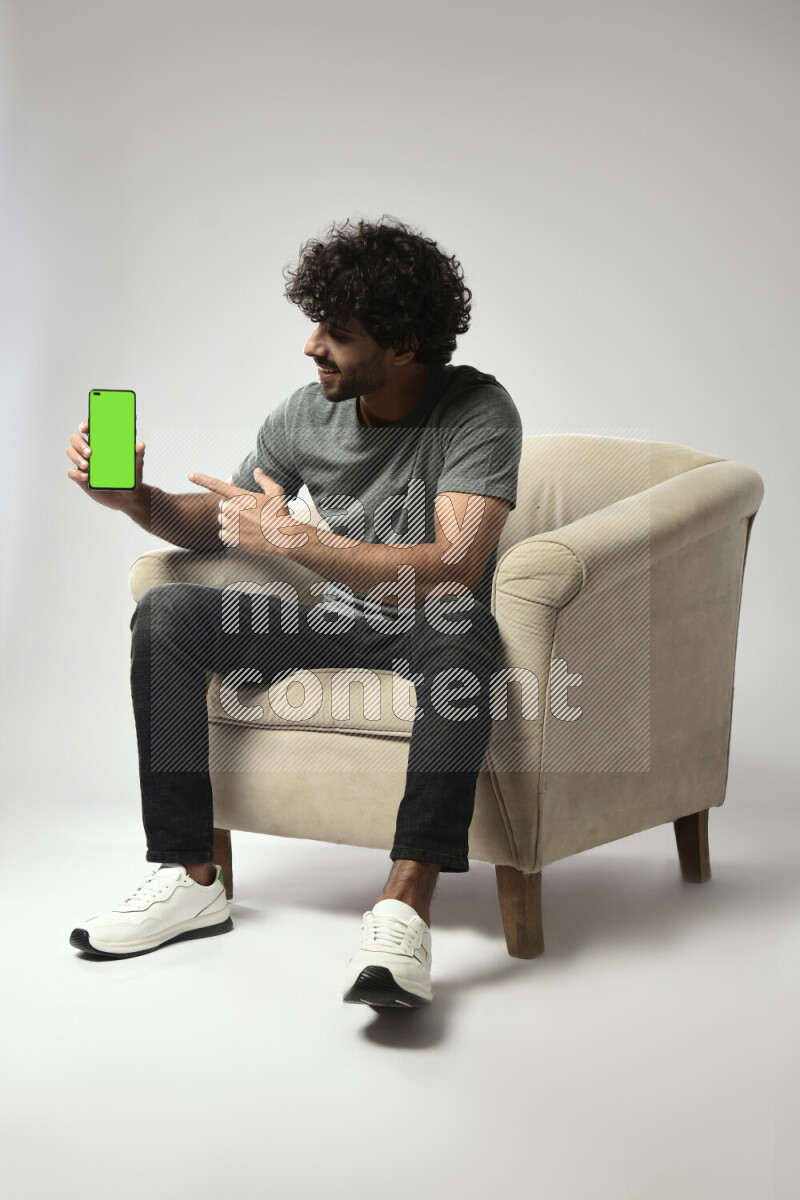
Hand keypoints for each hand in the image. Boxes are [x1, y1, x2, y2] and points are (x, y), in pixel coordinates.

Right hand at [66, 418, 145, 511]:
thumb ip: (138, 454)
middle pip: (75, 439)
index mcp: (102, 443)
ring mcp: (84, 463)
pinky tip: (86, 477)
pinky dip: (76, 473)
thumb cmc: (130, 476)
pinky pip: (71, 472)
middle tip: (90, 453)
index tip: (86, 428)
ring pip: (71, 452)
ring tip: (87, 465)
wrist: (128, 496)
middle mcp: (90, 450)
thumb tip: (141, 444)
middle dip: (79, 443)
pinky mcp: (81, 477)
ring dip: (76, 457)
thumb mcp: (136, 464)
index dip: (85, 425)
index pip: (89, 429)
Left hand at [186, 467, 307, 554]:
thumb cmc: (280, 514)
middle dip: (232, 509)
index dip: (201, 479)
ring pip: (223, 521)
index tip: (190, 475)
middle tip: (248, 515)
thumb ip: (264, 480)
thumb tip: (257, 471)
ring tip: (249, 526)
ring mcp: (230, 524)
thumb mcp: (276, 492)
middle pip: (223, 506)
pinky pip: (223, 534)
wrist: (282, 537)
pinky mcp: (231, 538)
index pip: (216, 485)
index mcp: (240, 496)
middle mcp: (232, 509)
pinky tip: (244, 534)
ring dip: (231, 522)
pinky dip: (230, 534)